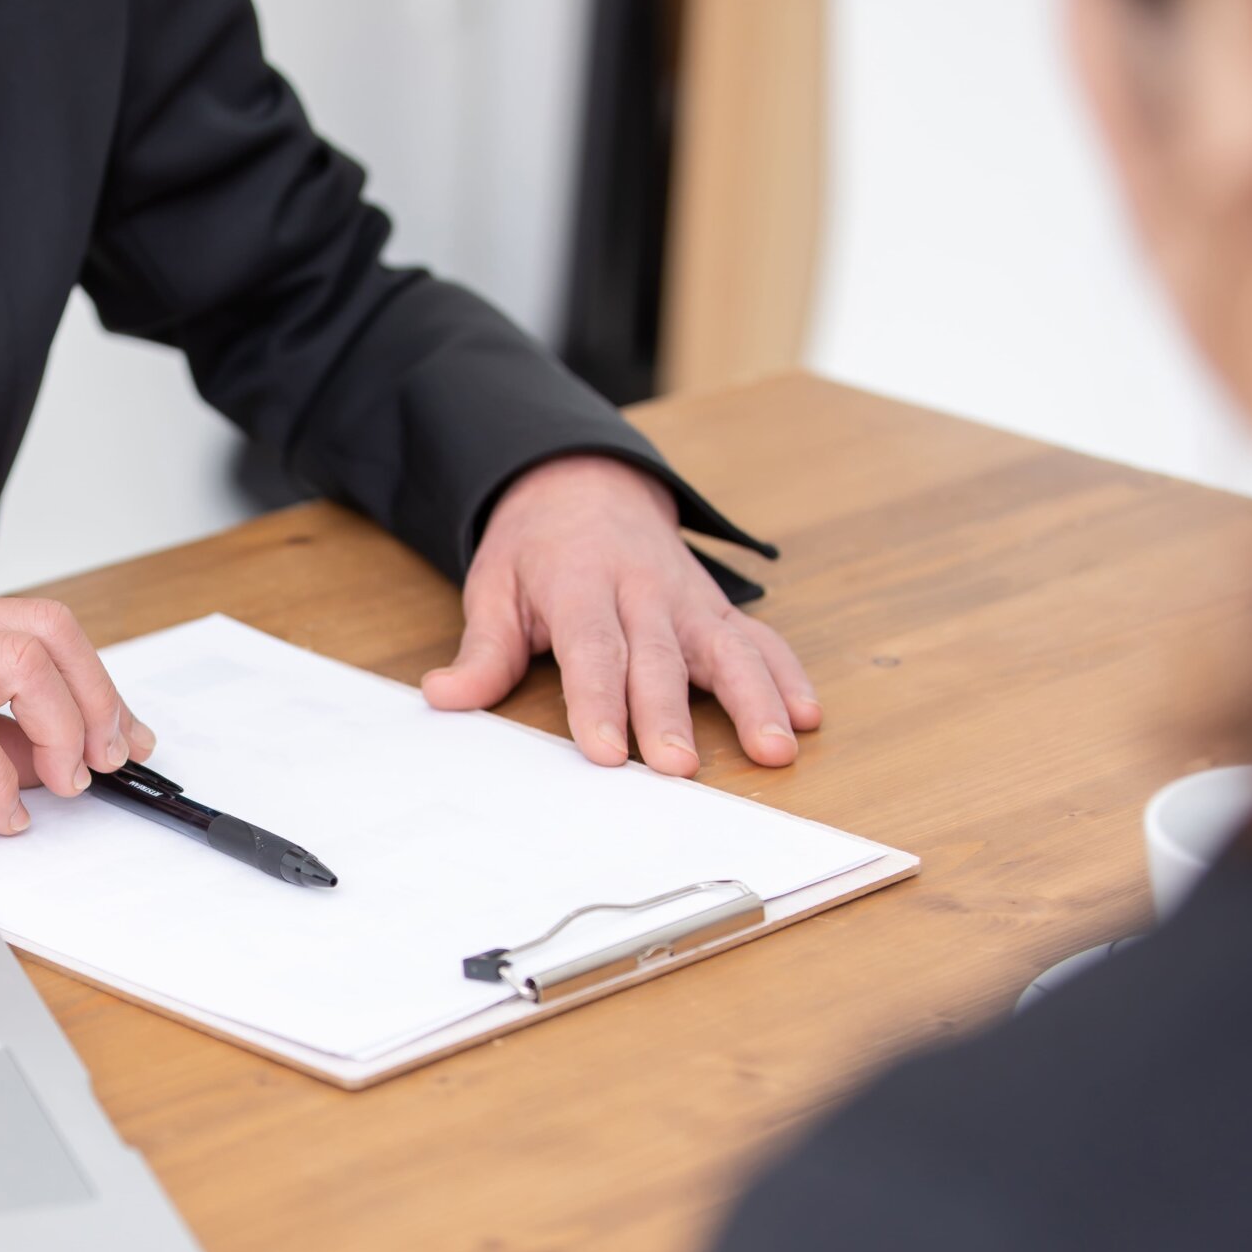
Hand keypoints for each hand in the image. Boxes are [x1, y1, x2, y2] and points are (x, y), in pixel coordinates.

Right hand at [0, 577, 155, 833]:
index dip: (96, 683)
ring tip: (63, 784)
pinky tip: (0, 815)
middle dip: (98, 700)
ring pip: (20, 663)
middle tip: (106, 762)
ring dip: (62, 729)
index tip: (119, 735)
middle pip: (49, 630)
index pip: (40, 624)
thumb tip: (26, 752)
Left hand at [421, 455, 820, 775]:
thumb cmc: (536, 549)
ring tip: (776, 747)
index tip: (606, 750)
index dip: (600, 701)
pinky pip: (759, 638)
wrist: (585, 482)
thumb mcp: (494, 587)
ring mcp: (686, 599)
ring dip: (755, 699)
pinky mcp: (716, 607)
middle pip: (660, 659)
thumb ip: (482, 651)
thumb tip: (444, 697)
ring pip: (727, 648)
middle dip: (672, 715)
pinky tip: (807, 714)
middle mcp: (642, 591)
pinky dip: (786, 674)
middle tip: (681, 768)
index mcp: (580, 585)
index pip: (593, 649)